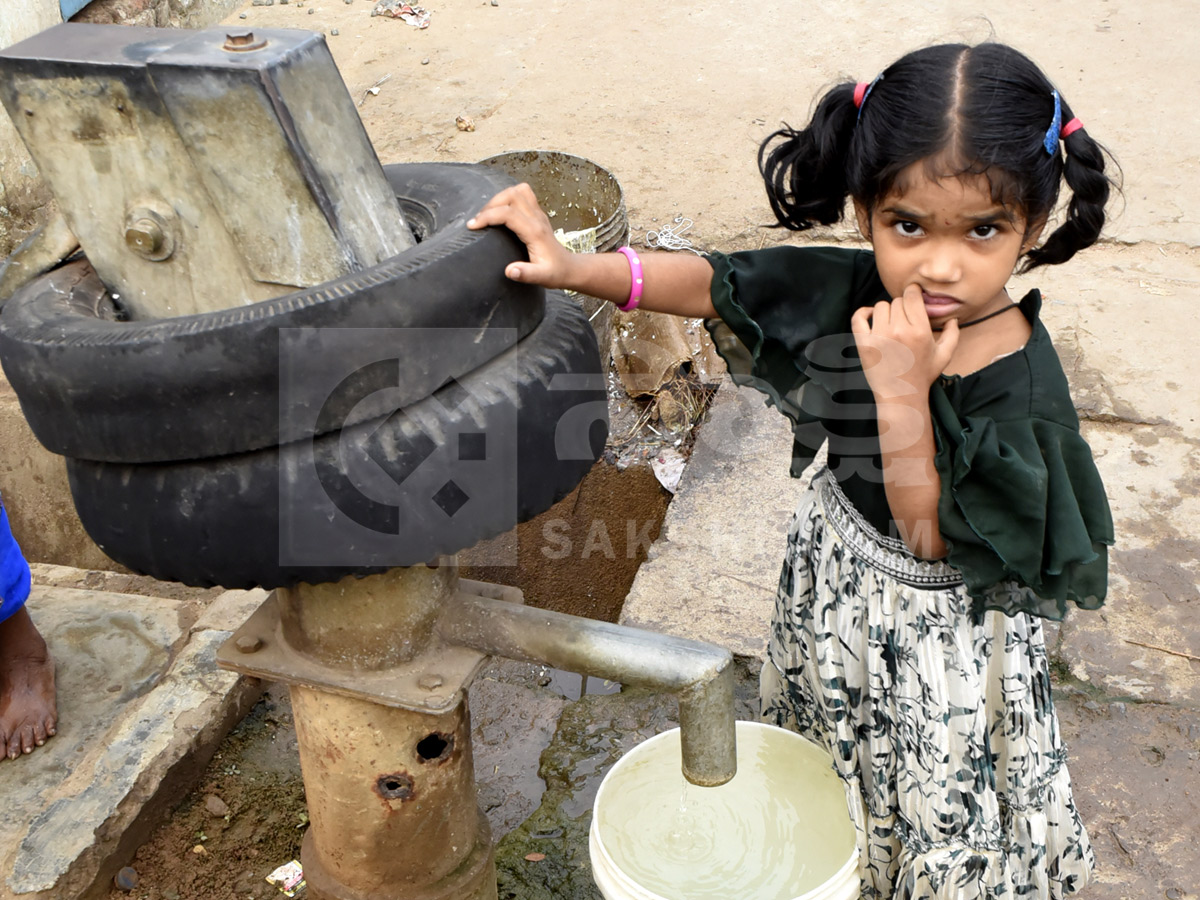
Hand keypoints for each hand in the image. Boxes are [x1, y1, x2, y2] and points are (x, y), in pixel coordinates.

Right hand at [467, 183, 575, 286]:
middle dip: (490, 204)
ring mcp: (538, 213)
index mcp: (535, 231)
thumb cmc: (555, 273)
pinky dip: (508, 197)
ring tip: (487, 214)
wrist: (569, 268)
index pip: (508, 213)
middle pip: (511, 195)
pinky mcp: (537, 213)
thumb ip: (526, 274)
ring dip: (499, 198)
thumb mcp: (542, 278)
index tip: (472, 226)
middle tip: (478, 221)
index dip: (487, 216)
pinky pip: (522, 194)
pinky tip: (500, 211)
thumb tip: (509, 271)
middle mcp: (537, 218)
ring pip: (517, 191)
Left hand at [850, 284, 958, 400]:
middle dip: (902, 307)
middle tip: (904, 320)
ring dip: (886, 311)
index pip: (912, 296)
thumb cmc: (923, 376)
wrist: (901, 396)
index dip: (912, 292)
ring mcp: (879, 337)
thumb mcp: (944, 356)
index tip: (912, 296)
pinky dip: (863, 313)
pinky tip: (870, 316)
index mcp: (920, 331)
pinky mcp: (864, 344)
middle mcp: (899, 331)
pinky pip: (858, 318)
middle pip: (897, 301)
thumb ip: (953, 334)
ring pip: (880, 307)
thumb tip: (952, 318)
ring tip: (891, 324)